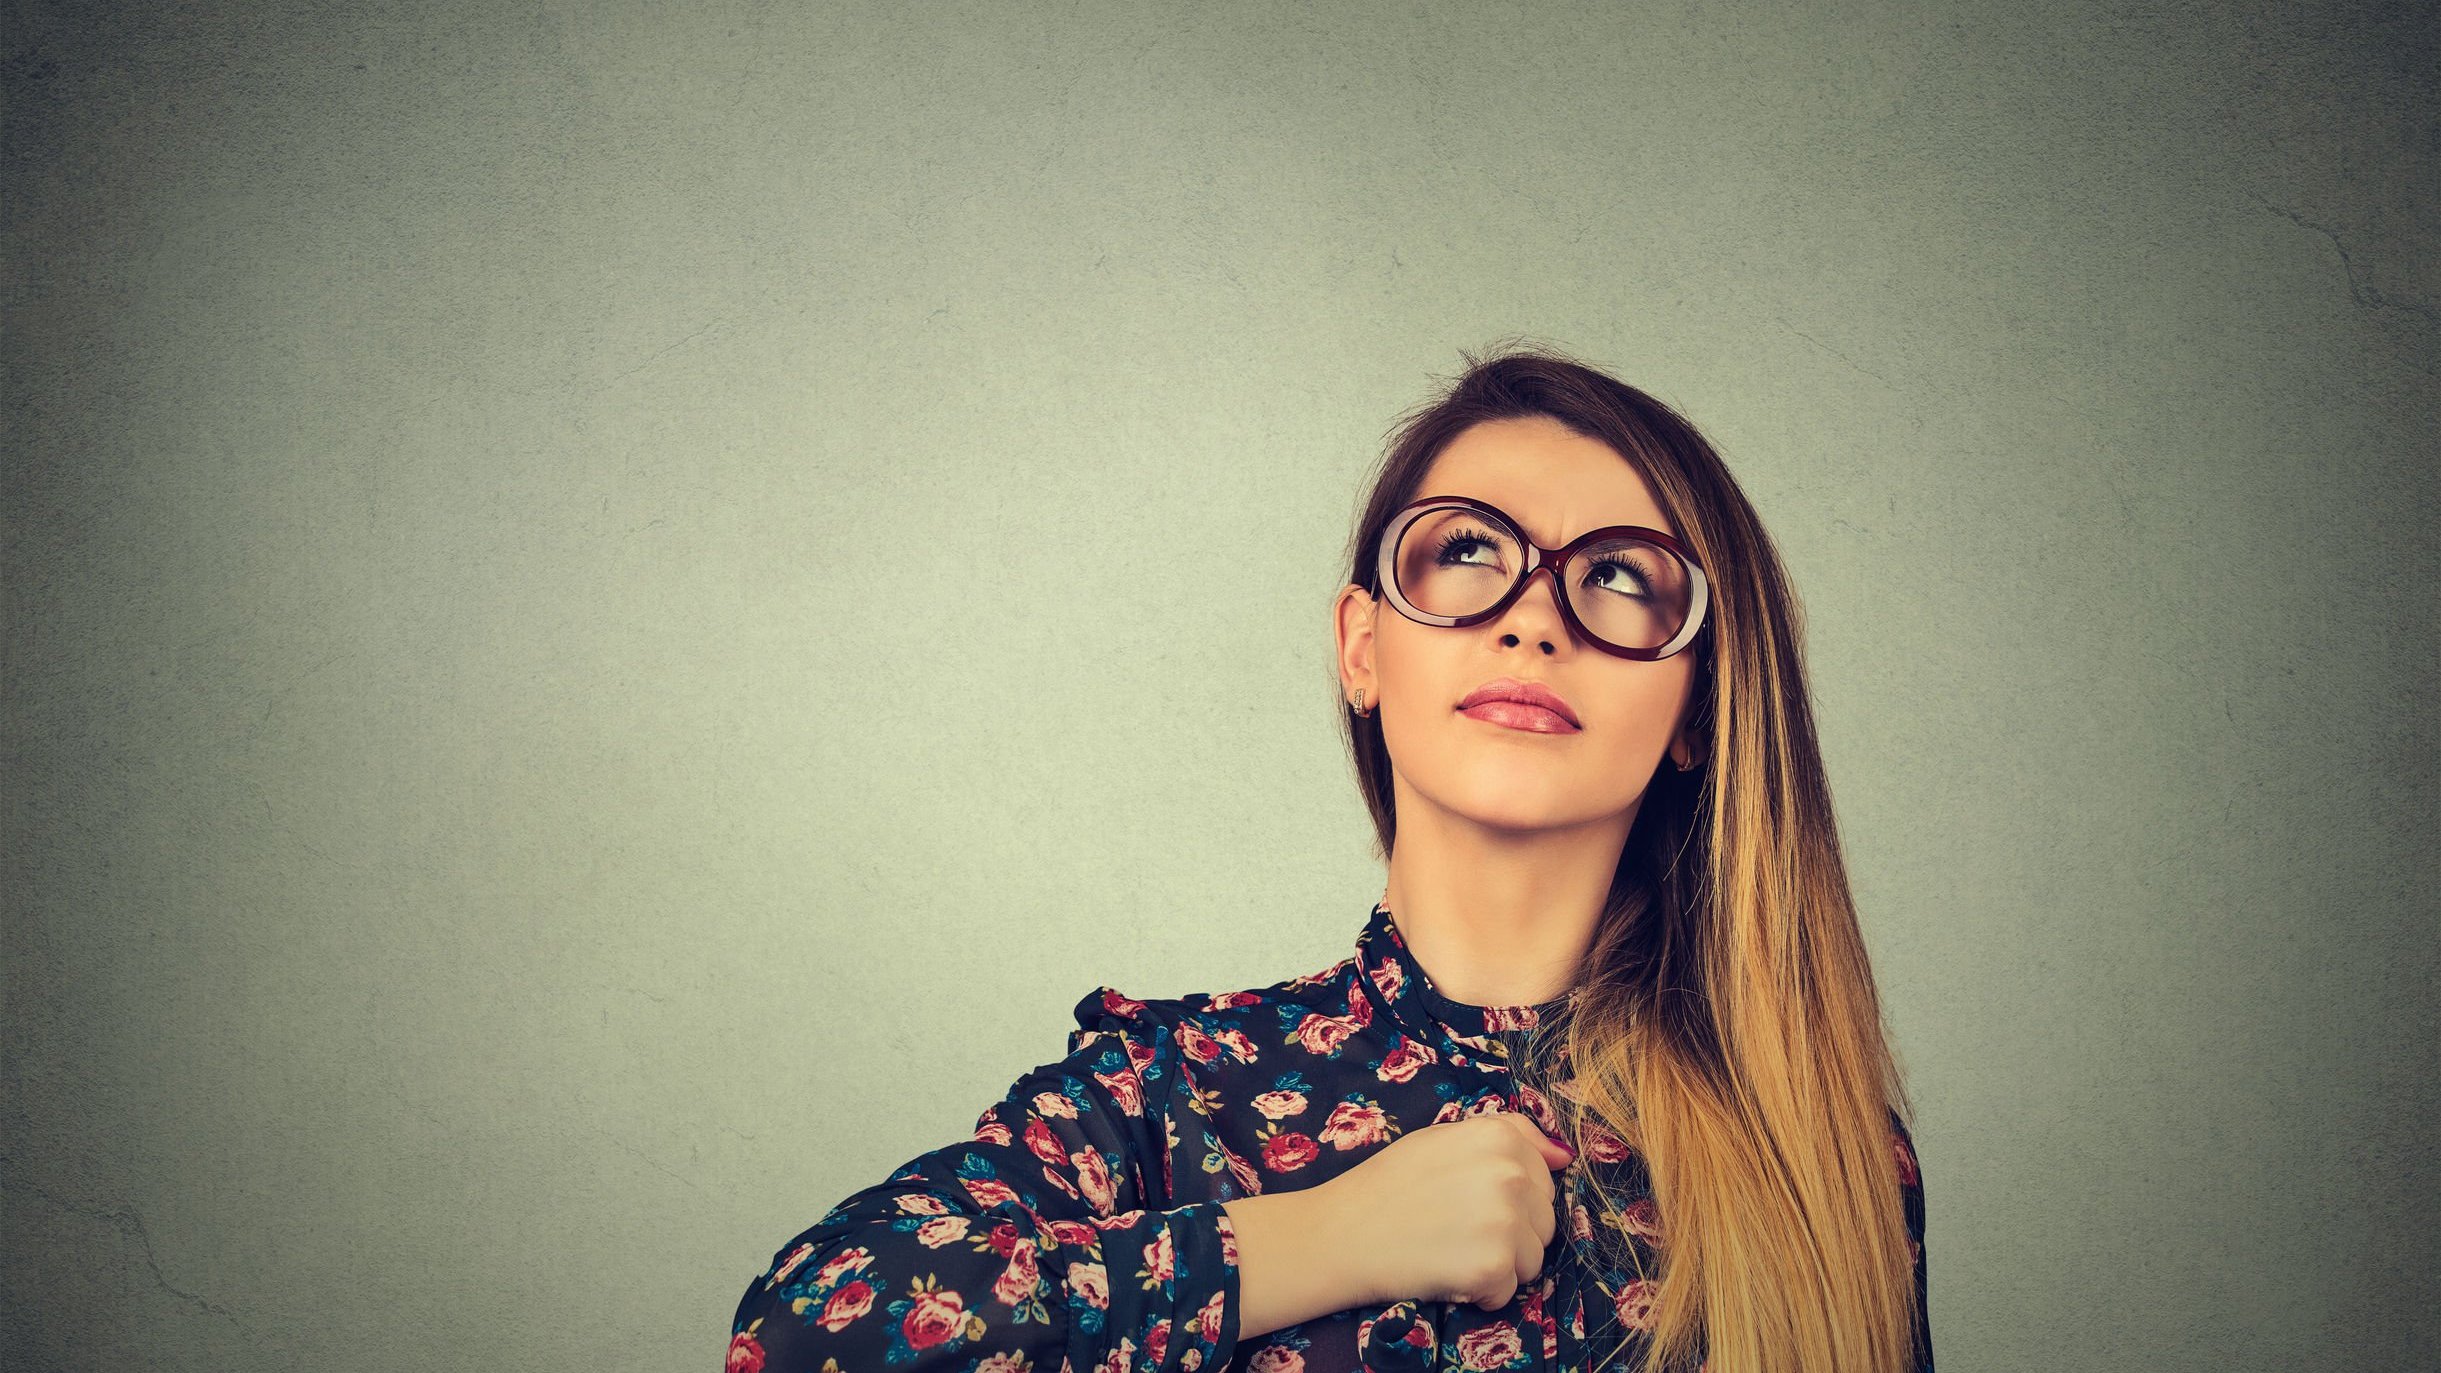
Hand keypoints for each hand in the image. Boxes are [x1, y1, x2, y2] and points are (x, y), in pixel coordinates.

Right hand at [1321, 1110, 1574, 1310]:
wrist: (1340, 1232)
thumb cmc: (1388, 1185)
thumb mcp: (1444, 1139)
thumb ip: (1509, 1136)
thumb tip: (1566, 1155)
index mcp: (1499, 1135)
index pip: (1544, 1175)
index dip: (1510, 1195)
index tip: (1469, 1199)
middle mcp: (1511, 1172)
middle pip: (1544, 1219)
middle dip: (1510, 1231)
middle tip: (1456, 1228)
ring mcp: (1505, 1220)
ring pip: (1533, 1258)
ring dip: (1500, 1264)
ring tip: (1451, 1250)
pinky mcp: (1494, 1265)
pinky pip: (1510, 1289)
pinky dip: (1482, 1292)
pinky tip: (1446, 1273)